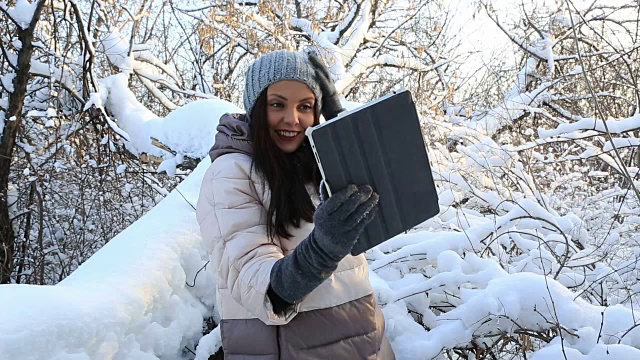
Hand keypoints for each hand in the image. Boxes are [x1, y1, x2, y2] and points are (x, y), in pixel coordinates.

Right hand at [268, 184, 378, 305]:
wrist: (323, 250)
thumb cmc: (324, 225)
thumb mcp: (321, 212)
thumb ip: (325, 197)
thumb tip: (325, 180)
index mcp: (322, 214)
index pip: (335, 200)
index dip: (346, 193)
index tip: (354, 187)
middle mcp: (332, 222)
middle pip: (348, 207)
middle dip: (360, 196)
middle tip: (368, 189)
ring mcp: (342, 231)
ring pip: (358, 215)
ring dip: (368, 204)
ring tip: (375, 196)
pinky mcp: (350, 238)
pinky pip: (362, 224)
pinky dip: (369, 215)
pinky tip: (373, 209)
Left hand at [308, 52, 345, 119]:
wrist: (336, 122)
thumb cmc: (325, 112)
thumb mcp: (316, 101)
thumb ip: (311, 95)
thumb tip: (300, 93)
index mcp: (324, 87)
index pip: (318, 74)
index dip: (313, 65)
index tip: (306, 57)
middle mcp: (329, 86)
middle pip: (322, 71)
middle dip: (315, 62)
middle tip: (309, 52)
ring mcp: (331, 89)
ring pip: (324, 74)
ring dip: (317, 65)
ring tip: (311, 57)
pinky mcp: (332, 95)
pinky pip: (325, 85)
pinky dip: (320, 78)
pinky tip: (315, 71)